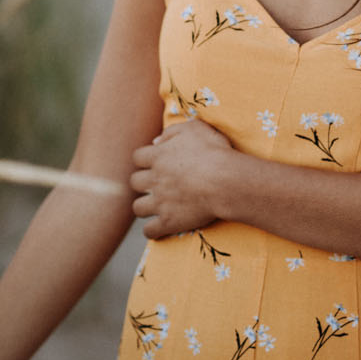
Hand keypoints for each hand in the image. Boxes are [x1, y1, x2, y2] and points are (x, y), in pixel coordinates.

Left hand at [131, 119, 236, 237]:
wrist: (225, 181)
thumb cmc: (214, 151)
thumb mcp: (194, 129)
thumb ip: (172, 132)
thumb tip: (156, 141)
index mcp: (158, 156)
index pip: (138, 157)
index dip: (145, 160)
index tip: (155, 162)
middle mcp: (154, 179)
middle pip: (135, 182)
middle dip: (143, 183)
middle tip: (156, 184)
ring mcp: (160, 202)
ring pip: (138, 207)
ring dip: (144, 206)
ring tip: (155, 207)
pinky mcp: (169, 221)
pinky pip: (150, 230)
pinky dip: (152, 230)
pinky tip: (159, 228)